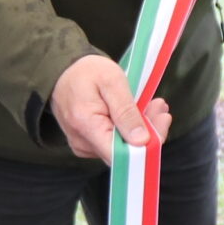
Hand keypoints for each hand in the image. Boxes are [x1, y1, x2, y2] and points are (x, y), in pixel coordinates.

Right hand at [50, 52, 171, 164]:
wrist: (61, 70)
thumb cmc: (86, 72)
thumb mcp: (111, 82)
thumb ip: (126, 112)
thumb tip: (141, 141)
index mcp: (86, 126)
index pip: (122, 154)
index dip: (146, 143)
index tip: (161, 120)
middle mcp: (82, 143)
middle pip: (125, 152)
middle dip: (149, 131)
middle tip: (160, 106)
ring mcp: (83, 146)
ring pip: (122, 148)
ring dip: (141, 128)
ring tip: (153, 105)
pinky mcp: (88, 144)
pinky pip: (114, 143)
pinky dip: (129, 129)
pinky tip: (139, 112)